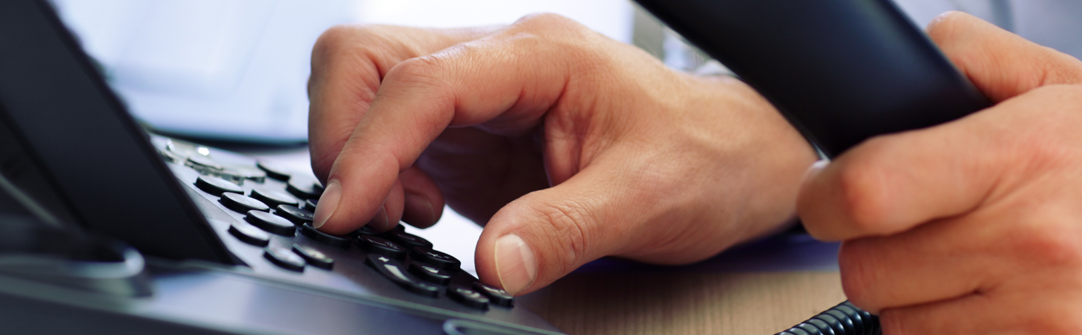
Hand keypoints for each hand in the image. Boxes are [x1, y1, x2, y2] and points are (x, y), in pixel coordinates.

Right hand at [307, 15, 815, 294]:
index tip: (349, 208)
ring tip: (405, 218)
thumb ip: (564, 229)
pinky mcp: (472, 138)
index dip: (371, 145)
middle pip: (365, 60)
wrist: (736, 162)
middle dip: (344, 137)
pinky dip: (382, 180)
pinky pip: (393, 141)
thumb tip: (492, 261)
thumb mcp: (645, 201)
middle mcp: (499, 64)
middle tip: (364, 214)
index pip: (422, 80)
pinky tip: (425, 216)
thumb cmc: (706, 159)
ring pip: (367, 93)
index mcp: (540, 58)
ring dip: (361, 161)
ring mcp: (479, 98)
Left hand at [797, 12, 1081, 333]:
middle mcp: (1028, 240)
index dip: (824, 197)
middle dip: (875, 251)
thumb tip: (915, 54)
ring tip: (966, 273)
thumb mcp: (1075, 90)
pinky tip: (992, 310)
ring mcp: (1042, 316)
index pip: (868, 189)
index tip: (828, 195)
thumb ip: (982, 62)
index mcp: (1022, 155)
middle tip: (913, 235)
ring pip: (901, 327)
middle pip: (867, 271)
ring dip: (916, 304)